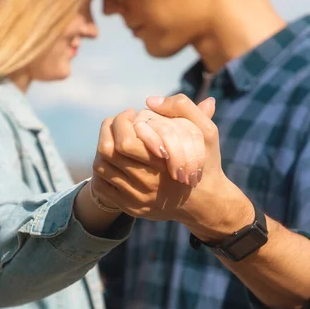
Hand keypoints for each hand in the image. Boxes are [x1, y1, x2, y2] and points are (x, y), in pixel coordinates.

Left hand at [92, 94, 247, 237]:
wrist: (205, 202)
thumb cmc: (206, 162)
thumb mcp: (207, 132)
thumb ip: (184, 109)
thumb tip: (150, 100)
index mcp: (163, 165)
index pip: (125, 142)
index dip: (121, 121)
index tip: (131, 113)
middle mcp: (148, 184)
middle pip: (108, 153)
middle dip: (108, 129)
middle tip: (117, 122)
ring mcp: (137, 199)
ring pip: (102, 167)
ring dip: (104, 147)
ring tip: (116, 138)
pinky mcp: (131, 208)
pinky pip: (102, 187)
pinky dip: (103, 169)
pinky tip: (114, 159)